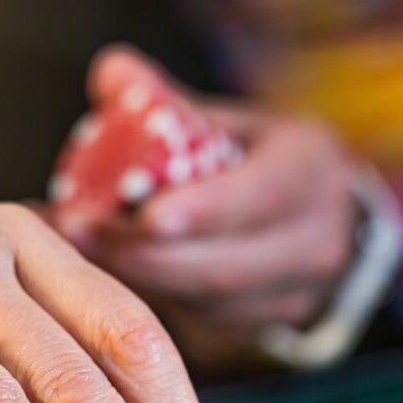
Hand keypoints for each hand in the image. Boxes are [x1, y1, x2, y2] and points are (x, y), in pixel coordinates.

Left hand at [64, 47, 356, 367]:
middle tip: (76, 229)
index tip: (147, 216)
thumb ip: (171, 103)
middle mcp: (314, 241)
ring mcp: (293, 296)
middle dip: (144, 253)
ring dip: (137, 281)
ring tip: (73, 252)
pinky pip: (200, 324)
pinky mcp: (263, 328)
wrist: (329, 225)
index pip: (263, 195)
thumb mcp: (234, 122)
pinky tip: (98, 279)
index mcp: (310, 171)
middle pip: (225, 266)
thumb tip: (111, 74)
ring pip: (208, 304)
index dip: (206, 210)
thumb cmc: (264, 162)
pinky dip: (149, 300)